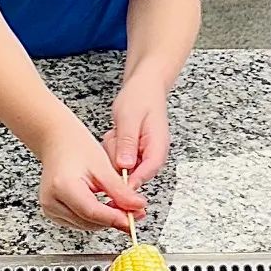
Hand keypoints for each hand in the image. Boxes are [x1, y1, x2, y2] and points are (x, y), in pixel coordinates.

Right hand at [37, 114, 146, 233]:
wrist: (58, 143)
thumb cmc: (77, 148)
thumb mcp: (103, 166)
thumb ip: (120, 190)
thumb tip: (137, 207)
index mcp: (62, 185)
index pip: (91, 211)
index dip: (115, 218)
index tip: (133, 219)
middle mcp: (51, 201)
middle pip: (89, 221)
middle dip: (114, 219)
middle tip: (136, 211)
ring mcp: (50, 209)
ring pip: (86, 225)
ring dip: (106, 220)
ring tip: (123, 207)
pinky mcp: (53, 212)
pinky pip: (80, 222)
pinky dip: (95, 218)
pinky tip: (106, 207)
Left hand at [104, 74, 169, 189]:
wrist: (144, 87)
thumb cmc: (141, 97)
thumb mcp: (129, 117)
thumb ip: (127, 142)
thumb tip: (126, 166)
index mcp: (158, 145)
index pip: (149, 170)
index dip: (133, 180)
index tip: (117, 183)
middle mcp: (153, 154)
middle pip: (133, 173)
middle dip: (118, 159)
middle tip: (116, 137)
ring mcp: (144, 154)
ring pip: (123, 167)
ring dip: (114, 152)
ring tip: (117, 132)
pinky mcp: (135, 153)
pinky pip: (118, 159)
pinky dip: (112, 148)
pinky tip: (116, 134)